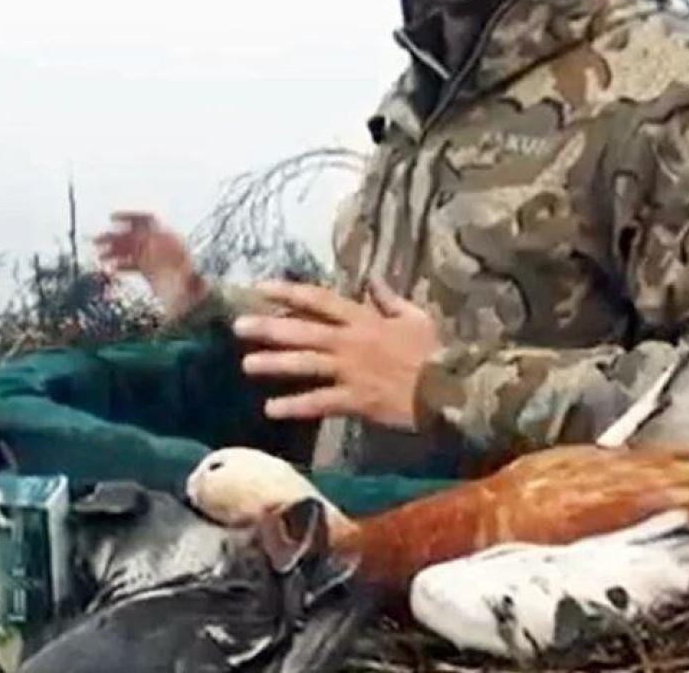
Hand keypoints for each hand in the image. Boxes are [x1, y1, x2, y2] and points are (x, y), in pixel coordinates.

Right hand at [93, 211, 207, 320]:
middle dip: (115, 237)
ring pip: (131, 248)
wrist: (196, 302)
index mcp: (170, 239)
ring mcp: (156, 258)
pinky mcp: (152, 272)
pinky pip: (134, 263)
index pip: (147, 221)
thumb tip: (146, 246)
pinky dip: (122, 265)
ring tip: (99, 256)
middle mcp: (162, 246)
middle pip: (135, 235)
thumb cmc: (190, 286)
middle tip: (96, 242)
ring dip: (114, 250)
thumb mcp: (180, 272)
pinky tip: (110, 270)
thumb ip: (159, 256)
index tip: (111, 219)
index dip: (129, 217)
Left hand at [234, 279, 439, 430]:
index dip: (287, 292)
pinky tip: (272, 409)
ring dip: (274, 364)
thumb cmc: (435, 352)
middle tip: (237, 326)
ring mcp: (351, 372)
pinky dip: (295, 406)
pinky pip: (320, 402)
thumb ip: (390, 299)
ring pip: (305, 364)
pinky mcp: (356, 400)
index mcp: (364, 319)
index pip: (318, 300)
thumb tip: (373, 279)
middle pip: (302, 331)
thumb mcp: (415, 317)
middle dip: (268, 328)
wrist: (451, 388)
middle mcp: (351, 342)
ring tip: (247, 365)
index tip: (260, 288)